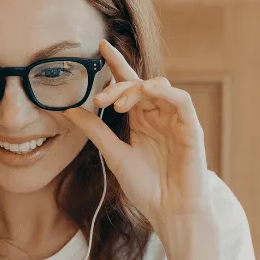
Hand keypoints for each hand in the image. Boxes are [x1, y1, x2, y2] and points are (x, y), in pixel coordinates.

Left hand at [63, 40, 210, 232]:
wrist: (169, 212)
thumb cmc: (146, 188)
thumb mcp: (114, 154)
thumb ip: (95, 130)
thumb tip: (69, 110)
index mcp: (141, 120)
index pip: (129, 85)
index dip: (117, 65)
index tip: (100, 47)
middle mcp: (158, 115)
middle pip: (140, 84)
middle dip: (119, 85)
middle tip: (100, 99)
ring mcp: (176, 120)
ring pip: (160, 87)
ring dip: (137, 89)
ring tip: (118, 104)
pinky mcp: (191, 128)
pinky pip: (181, 100)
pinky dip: (164, 92)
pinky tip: (146, 92)